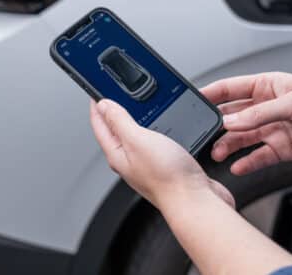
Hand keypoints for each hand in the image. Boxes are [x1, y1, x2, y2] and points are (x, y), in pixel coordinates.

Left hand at [89, 99, 234, 209]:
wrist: (195, 201)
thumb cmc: (167, 177)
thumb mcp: (138, 139)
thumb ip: (120, 121)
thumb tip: (104, 105)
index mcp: (117, 154)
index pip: (100, 125)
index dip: (97, 104)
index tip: (96, 89)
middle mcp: (130, 160)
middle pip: (116, 130)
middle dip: (115, 110)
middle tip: (116, 93)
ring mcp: (147, 163)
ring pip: (136, 136)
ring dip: (136, 119)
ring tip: (138, 104)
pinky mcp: (165, 165)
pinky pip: (154, 142)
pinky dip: (155, 129)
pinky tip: (163, 125)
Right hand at [201, 72, 291, 174]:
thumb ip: (259, 114)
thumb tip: (231, 121)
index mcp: (269, 85)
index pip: (232, 88)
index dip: (212, 94)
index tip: (191, 102)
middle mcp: (270, 106)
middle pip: (235, 115)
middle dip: (218, 125)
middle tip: (203, 136)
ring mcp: (277, 128)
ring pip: (244, 137)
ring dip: (230, 145)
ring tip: (218, 154)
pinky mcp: (286, 148)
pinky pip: (260, 156)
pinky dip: (248, 162)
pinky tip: (238, 167)